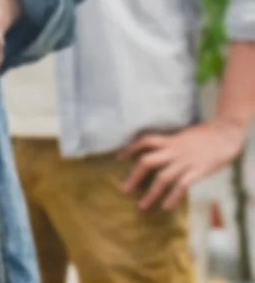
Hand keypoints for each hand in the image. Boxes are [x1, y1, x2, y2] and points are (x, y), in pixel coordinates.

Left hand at [118, 120, 246, 210]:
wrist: (224, 135)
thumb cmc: (204, 136)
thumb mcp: (182, 136)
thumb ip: (170, 144)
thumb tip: (157, 153)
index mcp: (169, 140)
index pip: (144, 141)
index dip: (130, 148)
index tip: (118, 157)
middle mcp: (173, 151)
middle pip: (147, 162)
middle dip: (134, 176)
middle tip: (124, 189)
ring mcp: (184, 162)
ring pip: (162, 178)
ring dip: (150, 193)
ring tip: (141, 206)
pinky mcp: (197, 171)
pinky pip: (182, 186)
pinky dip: (173, 197)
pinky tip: (165, 207)